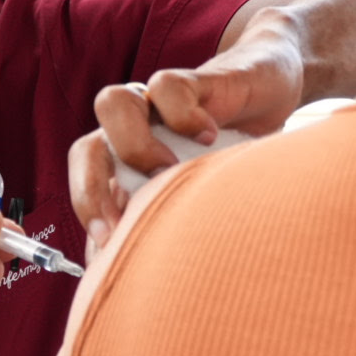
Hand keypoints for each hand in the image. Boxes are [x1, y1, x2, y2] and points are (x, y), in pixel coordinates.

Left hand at [69, 19, 304, 245]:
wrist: (271, 83)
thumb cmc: (234, 147)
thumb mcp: (204, 193)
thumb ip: (172, 221)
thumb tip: (142, 274)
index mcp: (131, 162)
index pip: (88, 184)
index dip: (89, 217)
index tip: (106, 250)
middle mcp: (138, 131)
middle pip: (85, 149)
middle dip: (90, 190)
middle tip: (116, 225)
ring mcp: (161, 105)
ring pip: (112, 104)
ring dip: (133, 144)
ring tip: (170, 170)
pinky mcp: (194, 81)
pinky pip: (166, 87)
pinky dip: (183, 115)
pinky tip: (210, 137)